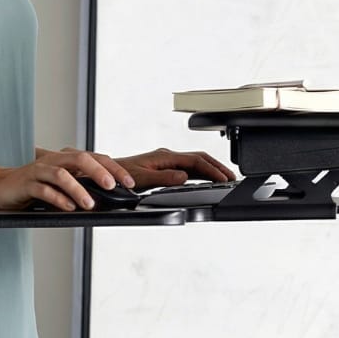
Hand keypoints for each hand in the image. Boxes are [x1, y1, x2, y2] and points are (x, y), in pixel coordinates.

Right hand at [0, 147, 134, 210]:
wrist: (0, 186)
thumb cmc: (35, 186)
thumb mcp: (62, 183)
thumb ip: (82, 185)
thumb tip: (109, 197)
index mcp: (66, 158)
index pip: (95, 157)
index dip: (114, 168)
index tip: (129, 183)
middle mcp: (54, 160)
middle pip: (80, 159)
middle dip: (99, 172)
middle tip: (112, 186)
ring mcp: (39, 170)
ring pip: (61, 174)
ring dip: (78, 189)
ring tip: (89, 204)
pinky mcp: (26, 183)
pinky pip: (43, 190)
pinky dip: (58, 199)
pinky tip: (68, 208)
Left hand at [111, 146, 234, 189]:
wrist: (106, 174)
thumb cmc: (120, 176)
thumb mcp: (142, 179)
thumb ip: (164, 178)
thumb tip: (185, 177)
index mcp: (165, 157)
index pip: (196, 161)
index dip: (212, 170)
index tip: (224, 179)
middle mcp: (167, 156)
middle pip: (199, 158)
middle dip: (217, 167)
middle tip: (232, 177)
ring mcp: (166, 161)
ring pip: (195, 162)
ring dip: (211, 169)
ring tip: (224, 178)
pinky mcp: (163, 167)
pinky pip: (188, 168)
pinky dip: (202, 173)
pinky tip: (206, 180)